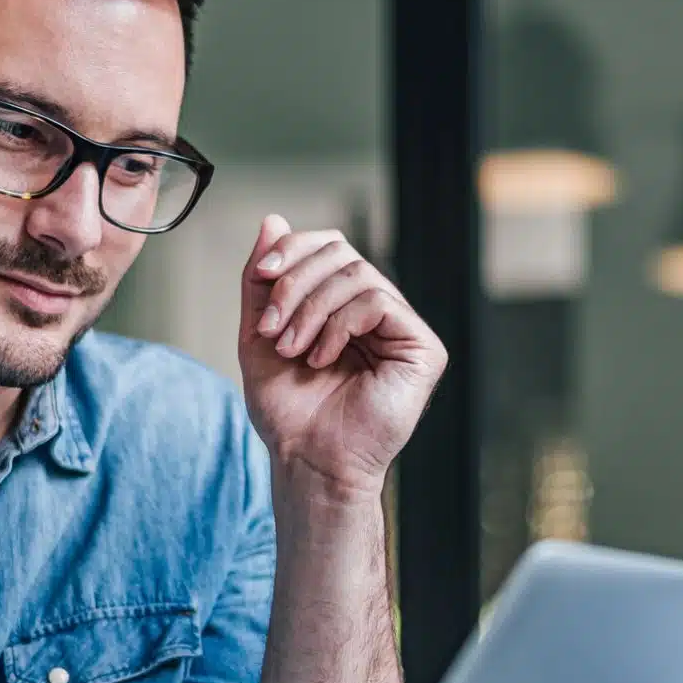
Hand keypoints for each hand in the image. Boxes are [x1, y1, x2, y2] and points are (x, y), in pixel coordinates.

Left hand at [238, 214, 446, 502]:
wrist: (307, 461)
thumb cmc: (287, 410)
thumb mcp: (259, 334)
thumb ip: (262, 281)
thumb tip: (273, 220)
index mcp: (343, 305)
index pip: (328, 247)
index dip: (294, 249)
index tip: (261, 274)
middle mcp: (377, 312)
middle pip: (341, 253)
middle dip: (295, 282)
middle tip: (270, 326)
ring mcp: (402, 329)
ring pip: (358, 274)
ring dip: (311, 309)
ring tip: (291, 348)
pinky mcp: (423, 349)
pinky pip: (379, 302)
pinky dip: (339, 325)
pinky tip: (321, 358)